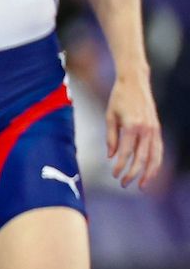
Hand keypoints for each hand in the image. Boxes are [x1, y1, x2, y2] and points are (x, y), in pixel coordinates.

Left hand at [107, 73, 164, 188]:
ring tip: (142, 184)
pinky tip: (151, 171)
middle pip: (142, 158)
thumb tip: (111, 156)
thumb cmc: (119, 98)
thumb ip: (111, 138)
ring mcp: (154, 130)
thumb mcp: (109, 116)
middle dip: (133, 174)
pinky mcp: (157, 129)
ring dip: (149, 173)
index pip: (126, 153)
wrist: (135, 83)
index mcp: (132, 126)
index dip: (120, 166)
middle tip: (124, 184)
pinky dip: (156, 162)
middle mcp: (146, 130)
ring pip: (155, 157)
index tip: (114, 175)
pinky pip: (159, 150)